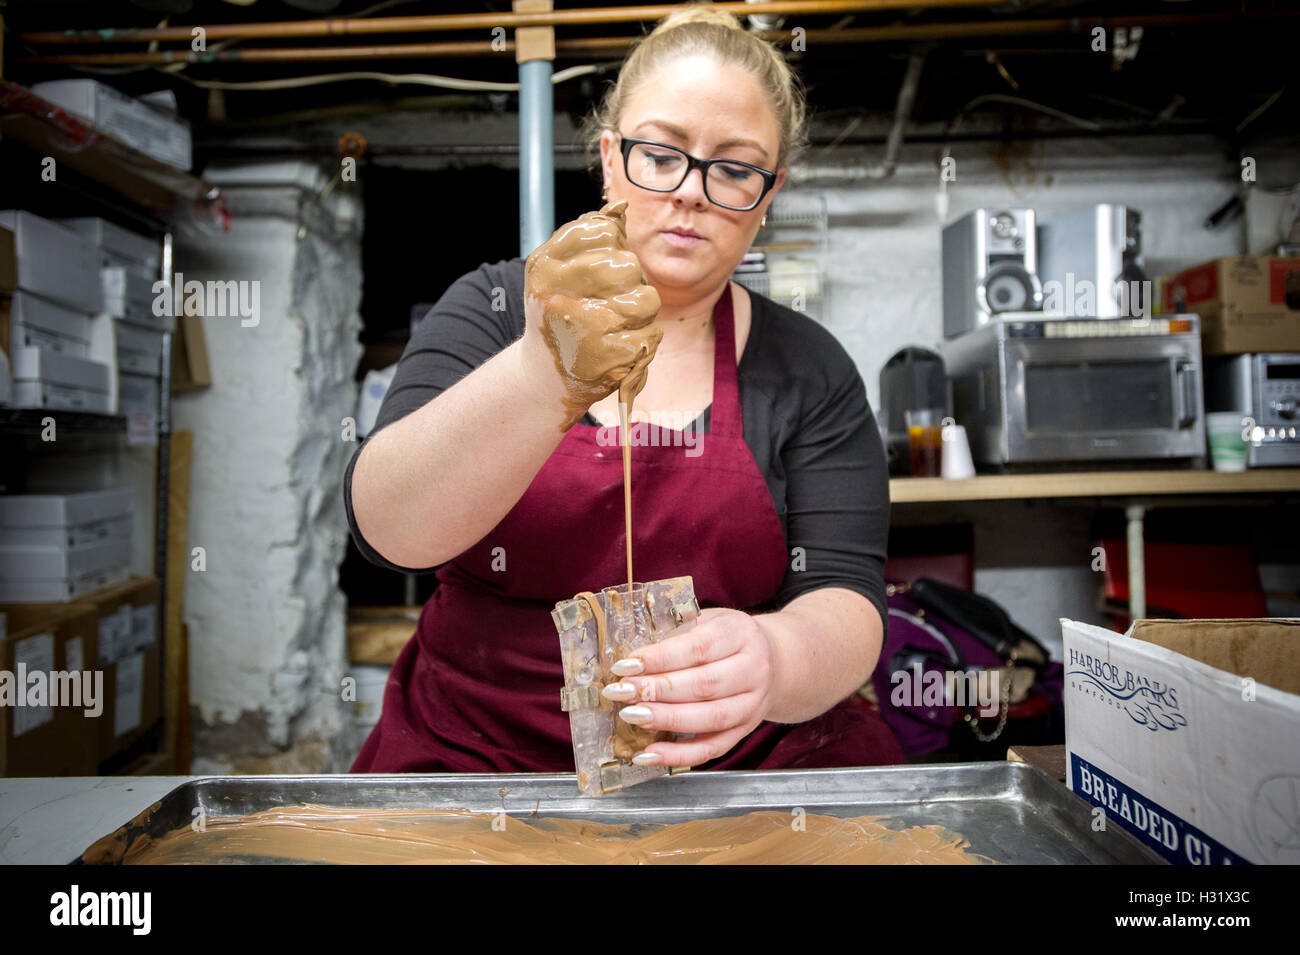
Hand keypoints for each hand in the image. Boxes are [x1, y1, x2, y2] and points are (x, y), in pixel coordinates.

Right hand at [523, 199, 662, 428]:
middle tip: (612, 300)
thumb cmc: (559, 312)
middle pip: (629, 266)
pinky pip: (651, 334)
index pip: (602, 232)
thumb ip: (587, 235)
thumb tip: (620, 207)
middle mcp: (559, 294)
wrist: (542, 376)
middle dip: (630, 282)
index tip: (600, 268)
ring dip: (641, 313)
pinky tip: (618, 348)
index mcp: (546, 265)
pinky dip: (642, 341)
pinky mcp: (606, 359)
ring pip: (647, 300)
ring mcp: (583, 328)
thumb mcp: (558, 269)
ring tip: (617, 324)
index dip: (613, 247)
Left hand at [601, 607, 778, 766]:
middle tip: (622, 693)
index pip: (698, 648)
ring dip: (667, 720)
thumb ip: (674, 635)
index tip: (626, 665)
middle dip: (657, 691)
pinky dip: (679, 755)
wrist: (773, 660)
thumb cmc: (727, 638)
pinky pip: (712, 748)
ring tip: (632, 716)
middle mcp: (753, 669)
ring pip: (710, 718)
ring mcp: (753, 704)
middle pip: (704, 685)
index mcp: (740, 634)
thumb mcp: (706, 621)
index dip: (659, 658)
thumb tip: (630, 661)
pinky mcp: (745, 730)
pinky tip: (649, 753)